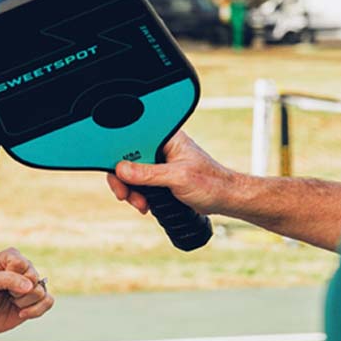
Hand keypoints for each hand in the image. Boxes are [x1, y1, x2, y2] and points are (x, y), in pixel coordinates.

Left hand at [0, 247, 53, 340]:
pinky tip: (21, 313)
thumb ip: (7, 279)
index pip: (20, 263)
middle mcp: (25, 266)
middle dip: (17, 291)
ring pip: (40, 291)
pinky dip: (34, 311)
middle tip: (5, 293)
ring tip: (11, 301)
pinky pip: (48, 302)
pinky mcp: (40, 298)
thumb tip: (31, 286)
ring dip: (23, 302)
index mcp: (10, 256)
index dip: (10, 277)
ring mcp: (34, 282)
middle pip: (33, 277)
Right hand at [106, 130, 234, 216]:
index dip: (120, 155)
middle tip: (125, 195)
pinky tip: (145, 204)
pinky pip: (139, 182)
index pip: (133, 139)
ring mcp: (159, 161)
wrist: (224, 199)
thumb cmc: (210, 183)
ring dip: (131, 190)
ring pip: (131, 172)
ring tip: (141, 204)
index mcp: (166, 137)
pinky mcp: (159, 175)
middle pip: (128, 157)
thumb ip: (149, 174)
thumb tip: (122, 169)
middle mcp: (160, 146)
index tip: (117, 173)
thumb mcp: (177, 178)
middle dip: (124, 179)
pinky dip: (137, 194)